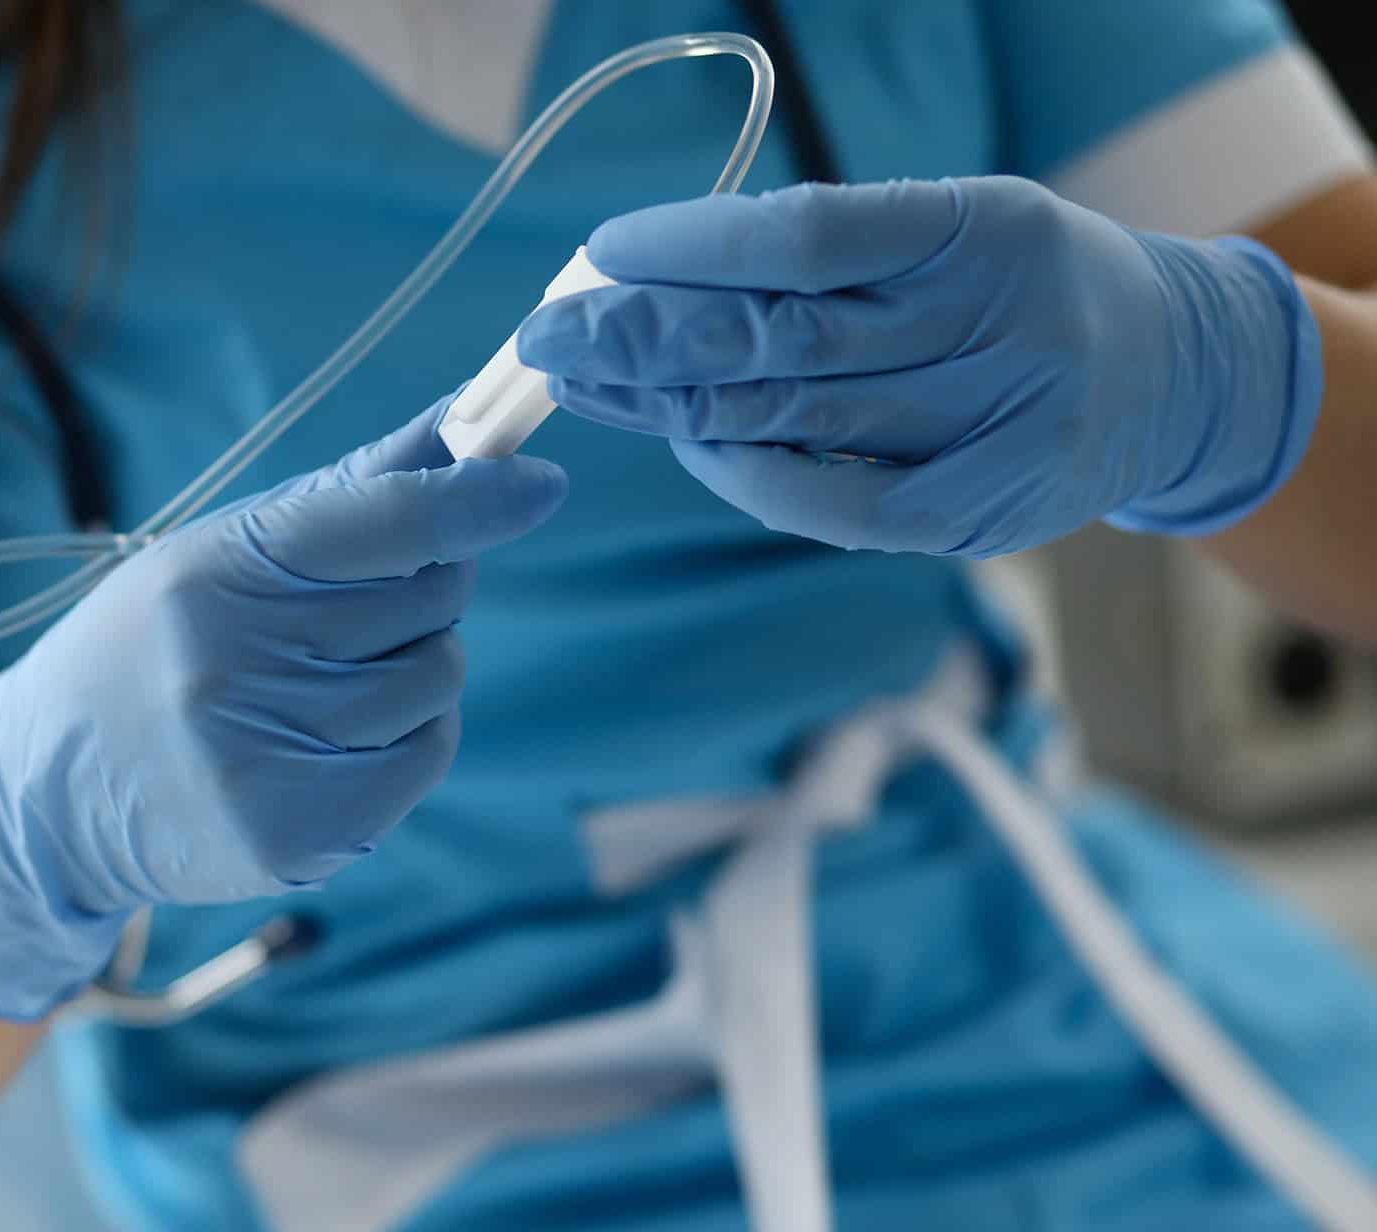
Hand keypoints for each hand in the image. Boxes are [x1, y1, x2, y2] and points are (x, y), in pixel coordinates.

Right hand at [0, 405, 568, 1018]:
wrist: (52, 790)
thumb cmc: (160, 644)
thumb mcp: (227, 550)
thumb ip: (356, 492)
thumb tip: (468, 421)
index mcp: (218, 573)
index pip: (382, 520)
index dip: (473, 498)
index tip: (537, 483)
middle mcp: (236, 665)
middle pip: (429, 599)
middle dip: (424, 589)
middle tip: (354, 607)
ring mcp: (266, 758)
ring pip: (436, 679)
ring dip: (415, 669)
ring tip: (328, 679)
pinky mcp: (297, 834)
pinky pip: (426, 756)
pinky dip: (410, 737)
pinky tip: (341, 736)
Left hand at [517, 177, 1321, 556]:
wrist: (1172, 375)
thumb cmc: (1022, 287)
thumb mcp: (954, 228)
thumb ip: (832, 252)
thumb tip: (659, 274)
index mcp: (985, 227)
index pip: (809, 237)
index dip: (694, 248)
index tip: (605, 254)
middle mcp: (996, 326)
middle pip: (783, 338)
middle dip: (647, 339)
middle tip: (548, 334)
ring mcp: (993, 430)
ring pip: (792, 419)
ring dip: (669, 404)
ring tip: (583, 381)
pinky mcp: (976, 515)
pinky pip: (833, 505)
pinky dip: (747, 474)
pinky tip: (684, 444)